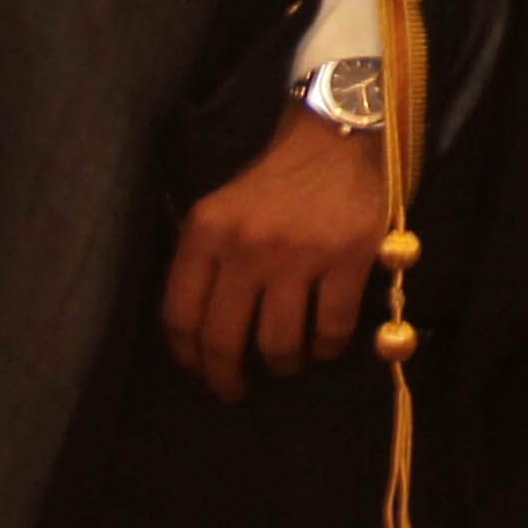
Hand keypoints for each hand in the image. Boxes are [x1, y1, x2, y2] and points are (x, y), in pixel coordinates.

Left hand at [160, 104, 387, 401]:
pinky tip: (325, 346)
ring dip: (281, 365)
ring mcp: (298, 255)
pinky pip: (331, 327)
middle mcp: (246, 246)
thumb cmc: (276, 180)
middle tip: (236, 389)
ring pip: (278, 342)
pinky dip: (326, 348)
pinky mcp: (347, 259)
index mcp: (206, 232)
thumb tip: (200, 330)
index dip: (188, 357)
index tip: (200, 371)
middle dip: (227, 376)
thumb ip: (206, 260)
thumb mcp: (222, 210)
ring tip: (287, 365)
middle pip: (225, 338)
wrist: (339, 138)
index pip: (180, 315)